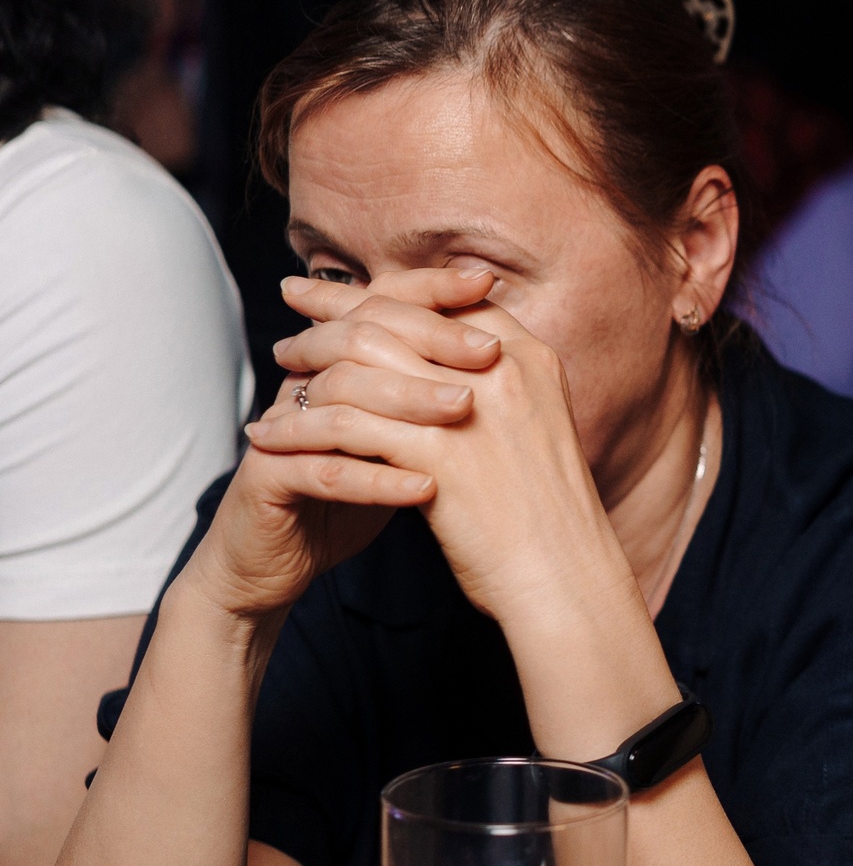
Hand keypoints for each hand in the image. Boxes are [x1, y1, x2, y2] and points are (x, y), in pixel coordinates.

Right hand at [182, 267, 495, 622]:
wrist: (277, 564)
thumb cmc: (350, 498)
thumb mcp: (399, 439)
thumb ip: (432, 395)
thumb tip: (503, 348)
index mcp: (332, 364)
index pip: (381, 305)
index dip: (431, 291)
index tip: (486, 283)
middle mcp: (302, 384)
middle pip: (361, 339)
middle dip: (429, 341)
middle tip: (488, 352)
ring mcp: (281, 429)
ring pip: (343, 399)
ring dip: (408, 404)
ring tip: (465, 413)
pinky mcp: (266, 479)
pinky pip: (325, 470)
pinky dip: (379, 478)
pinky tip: (426, 487)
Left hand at [249, 270, 631, 629]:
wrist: (566, 577)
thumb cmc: (549, 518)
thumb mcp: (535, 430)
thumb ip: (497, 391)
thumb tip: (441, 371)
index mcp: (530, 358)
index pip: (447, 298)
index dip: (390, 288)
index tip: (345, 291)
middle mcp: (502, 368)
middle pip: (398, 313)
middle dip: (335, 309)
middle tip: (292, 313)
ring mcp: (470, 405)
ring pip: (363, 358)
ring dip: (310, 363)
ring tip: (281, 373)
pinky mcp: (435, 452)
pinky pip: (343, 422)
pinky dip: (299, 425)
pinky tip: (273, 435)